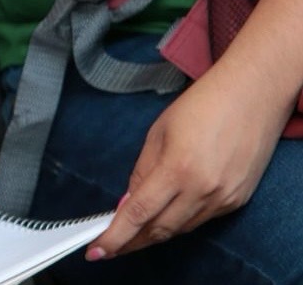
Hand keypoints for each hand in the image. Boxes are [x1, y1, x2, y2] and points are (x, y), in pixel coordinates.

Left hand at [88, 64, 286, 260]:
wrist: (250, 97)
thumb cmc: (200, 106)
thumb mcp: (158, 132)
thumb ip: (141, 171)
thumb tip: (127, 202)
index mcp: (177, 169)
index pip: (139, 213)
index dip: (116, 236)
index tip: (97, 250)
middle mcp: (203, 190)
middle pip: (160, 229)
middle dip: (132, 241)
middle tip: (110, 245)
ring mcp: (223, 199)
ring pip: (180, 228)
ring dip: (155, 233)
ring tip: (132, 233)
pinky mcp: (236, 202)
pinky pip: (200, 220)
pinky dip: (179, 220)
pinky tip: (165, 215)